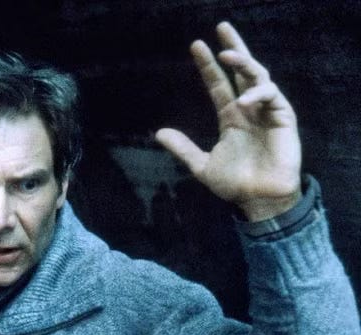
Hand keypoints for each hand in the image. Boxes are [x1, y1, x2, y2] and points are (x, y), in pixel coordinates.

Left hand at [155, 21, 301, 221]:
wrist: (257, 200)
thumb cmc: (234, 184)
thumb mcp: (200, 165)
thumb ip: (182, 148)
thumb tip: (158, 132)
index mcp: (230, 117)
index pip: (218, 84)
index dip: (208, 66)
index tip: (196, 46)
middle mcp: (249, 109)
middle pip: (243, 71)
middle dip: (234, 49)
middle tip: (222, 28)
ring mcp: (267, 111)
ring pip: (259, 77)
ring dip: (245, 63)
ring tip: (228, 56)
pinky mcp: (284, 118)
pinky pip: (273, 97)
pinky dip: (258, 94)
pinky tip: (244, 101)